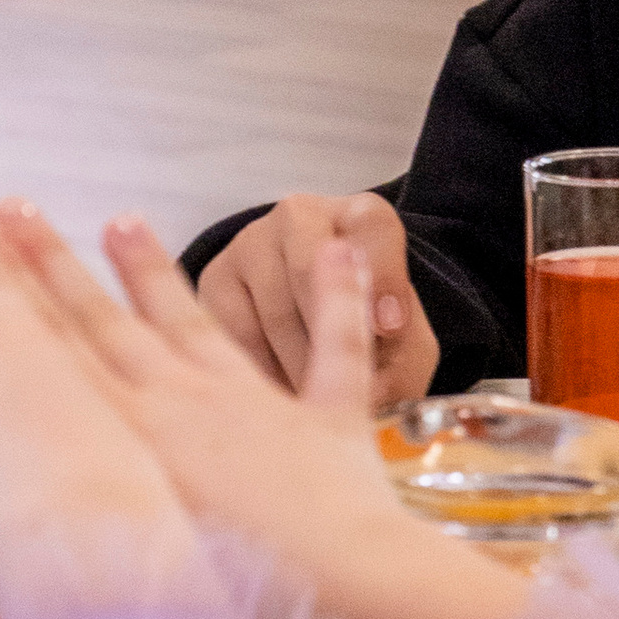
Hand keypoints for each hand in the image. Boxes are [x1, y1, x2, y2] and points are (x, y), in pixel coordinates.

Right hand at [0, 201, 413, 582]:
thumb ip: (68, 522)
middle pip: (106, 321)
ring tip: (122, 222)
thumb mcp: (127, 559)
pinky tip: (341, 251)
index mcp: (132, 436)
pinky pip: (337, 350)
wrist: (343, 593)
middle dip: (54, 265)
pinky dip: (342, 300)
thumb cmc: (230, 597)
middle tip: (14, 212)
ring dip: (156, 272)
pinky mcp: (326, 420)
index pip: (56, 353)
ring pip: (196, 322)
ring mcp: (253, 404)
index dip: (12, 298)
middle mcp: (182, 402)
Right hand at [197, 193, 436, 403]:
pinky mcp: (214, 279)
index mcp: (360, 217)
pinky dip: (260, 371)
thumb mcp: (404, 340)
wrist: (310, 329)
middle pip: (309, 270)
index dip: (384, 278)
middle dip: (327, 338)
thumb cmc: (366, 331)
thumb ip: (404, 345)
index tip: (389, 329)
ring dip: (295, 366)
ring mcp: (251, 244)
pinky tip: (278, 393)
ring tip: (313, 402)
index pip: (373, 229)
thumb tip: (373, 355)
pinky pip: (235, 333)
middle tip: (340, 392)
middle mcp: (301, 216)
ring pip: (271, 310)